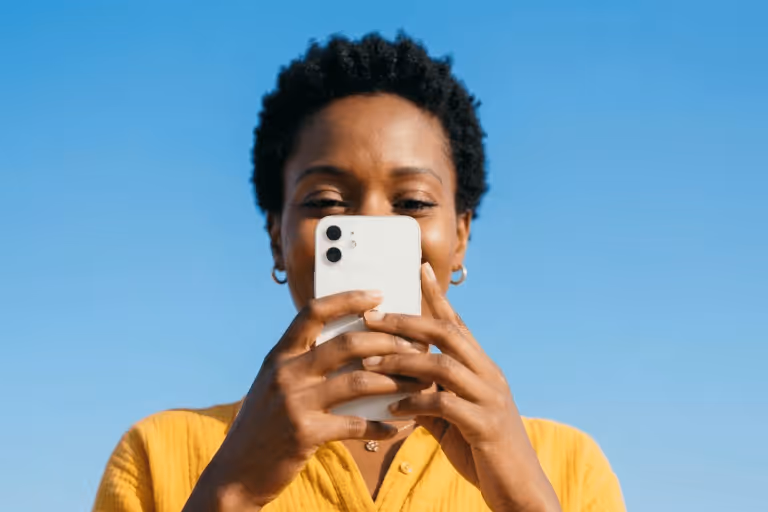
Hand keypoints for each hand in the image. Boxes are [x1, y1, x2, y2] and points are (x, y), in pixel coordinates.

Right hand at [184, 290, 429, 511]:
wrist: (236, 472)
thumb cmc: (264, 424)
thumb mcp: (275, 384)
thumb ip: (303, 362)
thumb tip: (354, 344)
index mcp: (280, 355)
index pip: (314, 312)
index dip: (348, 299)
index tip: (379, 294)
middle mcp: (285, 373)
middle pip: (346, 344)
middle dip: (387, 342)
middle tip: (414, 345)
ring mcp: (294, 403)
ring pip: (358, 382)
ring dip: (395, 382)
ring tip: (419, 382)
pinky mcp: (305, 434)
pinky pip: (355, 425)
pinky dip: (382, 425)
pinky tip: (399, 425)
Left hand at [361, 264, 560, 511]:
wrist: (520, 488)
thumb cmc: (484, 450)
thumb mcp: (455, 417)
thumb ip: (432, 396)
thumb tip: (398, 386)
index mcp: (483, 369)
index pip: (458, 323)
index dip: (437, 296)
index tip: (418, 269)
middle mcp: (489, 375)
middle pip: (448, 334)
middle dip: (408, 322)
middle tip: (374, 318)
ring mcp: (490, 399)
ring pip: (443, 365)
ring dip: (404, 362)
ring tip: (372, 363)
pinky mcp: (485, 426)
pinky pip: (445, 405)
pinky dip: (415, 403)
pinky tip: (394, 409)